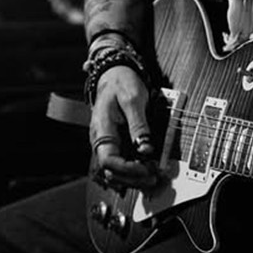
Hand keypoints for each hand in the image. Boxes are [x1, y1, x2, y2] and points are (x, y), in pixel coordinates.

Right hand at [89, 65, 157, 188]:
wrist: (114, 73)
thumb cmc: (121, 83)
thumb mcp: (134, 100)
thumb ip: (139, 126)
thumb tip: (146, 150)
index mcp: (102, 128)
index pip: (108, 160)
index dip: (127, 169)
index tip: (145, 169)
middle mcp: (100, 139)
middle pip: (110, 171)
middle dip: (132, 178)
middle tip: (152, 178)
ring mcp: (105, 142)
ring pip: (113, 170)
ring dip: (131, 178)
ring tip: (151, 177)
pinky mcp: (113, 142)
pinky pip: (118, 163)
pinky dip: (130, 171)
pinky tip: (144, 171)